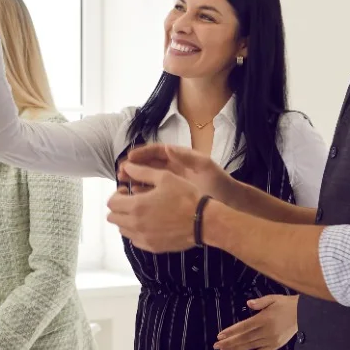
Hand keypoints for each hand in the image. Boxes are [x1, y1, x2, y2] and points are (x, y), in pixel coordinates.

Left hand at [106, 160, 202, 252]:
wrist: (203, 221)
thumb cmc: (185, 196)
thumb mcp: (165, 177)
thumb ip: (142, 171)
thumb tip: (126, 167)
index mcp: (136, 206)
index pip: (111, 203)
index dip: (117, 194)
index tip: (127, 191)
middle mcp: (136, 224)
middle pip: (113, 218)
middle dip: (119, 207)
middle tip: (132, 201)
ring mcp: (143, 238)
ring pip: (122, 229)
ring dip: (126, 219)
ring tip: (141, 212)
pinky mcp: (152, 247)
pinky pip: (134, 240)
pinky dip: (136, 232)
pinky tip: (148, 224)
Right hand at [121, 144, 237, 201]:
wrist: (228, 202)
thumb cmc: (219, 182)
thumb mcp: (205, 166)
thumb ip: (187, 156)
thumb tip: (168, 147)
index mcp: (179, 158)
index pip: (156, 152)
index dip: (142, 153)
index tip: (130, 157)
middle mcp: (172, 169)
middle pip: (147, 164)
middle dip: (132, 167)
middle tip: (120, 172)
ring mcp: (170, 183)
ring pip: (147, 179)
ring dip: (133, 180)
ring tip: (121, 184)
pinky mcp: (170, 197)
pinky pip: (152, 193)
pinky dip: (141, 194)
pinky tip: (133, 197)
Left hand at [215, 294, 297, 349]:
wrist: (304, 315)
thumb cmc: (286, 305)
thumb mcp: (274, 299)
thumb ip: (260, 302)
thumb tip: (248, 303)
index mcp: (264, 319)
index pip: (244, 326)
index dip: (231, 331)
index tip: (220, 335)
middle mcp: (266, 331)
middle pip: (244, 338)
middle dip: (229, 342)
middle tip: (216, 346)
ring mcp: (271, 340)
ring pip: (250, 346)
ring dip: (235, 349)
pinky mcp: (276, 346)